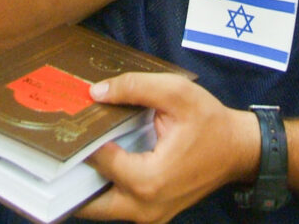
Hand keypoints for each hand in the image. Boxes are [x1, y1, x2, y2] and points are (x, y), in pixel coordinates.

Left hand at [77, 73, 258, 223]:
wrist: (239, 150)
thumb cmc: (211, 122)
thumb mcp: (177, 93)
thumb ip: (135, 87)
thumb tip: (95, 92)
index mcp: (148, 180)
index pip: (99, 161)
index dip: (83, 139)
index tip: (71, 120)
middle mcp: (145, 207)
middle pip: (88, 202)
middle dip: (71, 177)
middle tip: (59, 148)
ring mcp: (149, 216)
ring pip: (101, 208)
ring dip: (85, 184)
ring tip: (75, 152)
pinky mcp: (153, 215)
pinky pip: (117, 205)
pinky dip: (104, 187)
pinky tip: (99, 161)